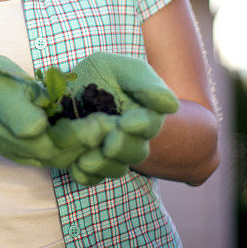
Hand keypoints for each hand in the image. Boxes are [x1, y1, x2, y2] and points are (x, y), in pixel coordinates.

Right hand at [0, 55, 109, 168]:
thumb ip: (16, 110)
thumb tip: (37, 129)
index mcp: (15, 135)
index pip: (53, 144)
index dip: (79, 136)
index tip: (103, 123)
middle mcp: (23, 151)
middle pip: (63, 155)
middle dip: (90, 142)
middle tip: (117, 126)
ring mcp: (28, 153)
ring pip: (65, 157)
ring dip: (89, 147)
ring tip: (114, 129)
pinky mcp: (35, 149)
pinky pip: (61, 153)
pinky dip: (80, 146)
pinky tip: (99, 132)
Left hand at [65, 51, 178, 185]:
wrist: (74, 83)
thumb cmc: (106, 73)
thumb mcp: (124, 70)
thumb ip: (147, 85)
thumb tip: (171, 106)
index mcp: (143, 115)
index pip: (149, 124)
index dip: (140, 126)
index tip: (126, 122)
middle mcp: (131, 138)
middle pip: (136, 152)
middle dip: (122, 148)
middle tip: (108, 143)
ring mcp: (110, 152)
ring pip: (115, 168)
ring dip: (102, 165)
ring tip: (86, 160)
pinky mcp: (88, 160)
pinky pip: (91, 177)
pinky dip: (85, 175)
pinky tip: (76, 167)